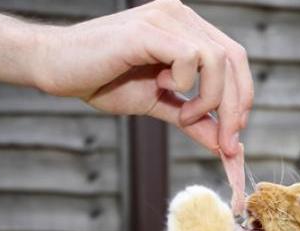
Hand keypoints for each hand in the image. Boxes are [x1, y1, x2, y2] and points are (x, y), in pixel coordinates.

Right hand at [33, 0, 252, 156]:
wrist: (57, 68)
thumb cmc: (102, 80)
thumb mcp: (158, 105)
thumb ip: (193, 120)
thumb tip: (224, 144)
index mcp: (187, 29)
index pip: (234, 59)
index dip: (242, 97)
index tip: (232, 134)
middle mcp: (180, 16)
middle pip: (233, 59)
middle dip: (234, 107)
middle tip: (224, 141)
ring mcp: (165, 18)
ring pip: (217, 58)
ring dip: (210, 98)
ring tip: (184, 116)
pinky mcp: (147, 29)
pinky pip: (189, 56)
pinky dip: (186, 83)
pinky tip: (164, 90)